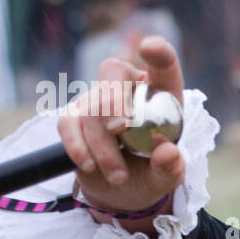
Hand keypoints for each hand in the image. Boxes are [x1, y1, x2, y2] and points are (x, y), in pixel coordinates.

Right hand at [57, 36, 185, 212]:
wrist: (122, 190)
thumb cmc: (152, 172)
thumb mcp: (167, 176)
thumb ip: (171, 166)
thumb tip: (167, 152)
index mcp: (162, 93)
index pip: (163, 65)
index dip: (158, 53)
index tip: (149, 48)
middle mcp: (128, 87)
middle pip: (113, 71)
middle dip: (114, 101)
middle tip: (119, 130)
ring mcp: (98, 98)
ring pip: (91, 107)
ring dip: (103, 146)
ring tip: (119, 176)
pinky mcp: (74, 116)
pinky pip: (68, 122)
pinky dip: (77, 146)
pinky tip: (90, 165)